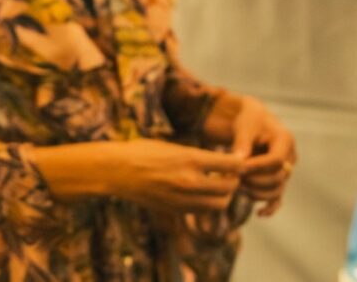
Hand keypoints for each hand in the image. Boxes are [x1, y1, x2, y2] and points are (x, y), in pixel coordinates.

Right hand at [30, 139, 242, 211]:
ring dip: (223, 195)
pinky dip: (207, 203)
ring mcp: (183, 198)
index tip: (238, 161)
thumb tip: (220, 162)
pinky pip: (202, 210)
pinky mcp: (176, 210)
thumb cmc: (141, 151)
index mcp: (190, 159)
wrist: (116, 170)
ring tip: (218, 186)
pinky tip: (201, 193)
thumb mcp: (171, 146)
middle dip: (234, 182)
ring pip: (219, 204)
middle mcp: (190, 181)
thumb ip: (196, 156)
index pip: (231, 165)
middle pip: (229, 188)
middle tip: (231, 175)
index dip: (239, 163)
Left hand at [228, 96, 295, 216]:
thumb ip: (242, 143)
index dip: (257, 167)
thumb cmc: (248, 120)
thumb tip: (238, 161)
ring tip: (237, 188)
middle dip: (255, 180)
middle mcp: (290, 158)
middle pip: (277, 177)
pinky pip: (278, 197)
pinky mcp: (278, 180)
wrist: (253, 120)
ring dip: (257, 192)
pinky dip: (271, 207)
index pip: (276, 160)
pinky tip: (260, 214)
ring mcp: (286, 171)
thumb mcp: (245, 126)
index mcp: (285, 140)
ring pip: (277, 189)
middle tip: (234, 179)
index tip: (239, 169)